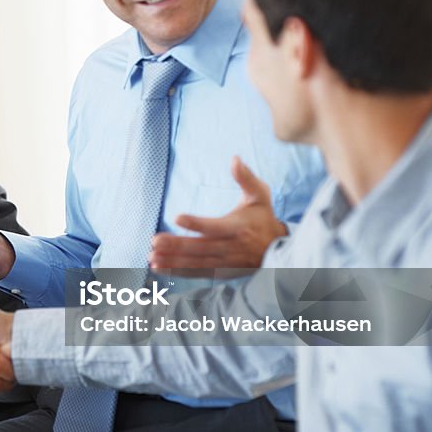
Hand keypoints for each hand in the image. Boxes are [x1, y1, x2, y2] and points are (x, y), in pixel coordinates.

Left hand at [148, 157, 286, 275]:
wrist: (279, 250)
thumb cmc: (263, 218)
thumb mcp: (260, 196)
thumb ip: (246, 179)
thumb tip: (234, 159)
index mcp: (237, 227)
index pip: (214, 226)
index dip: (196, 223)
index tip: (177, 217)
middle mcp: (229, 247)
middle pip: (200, 247)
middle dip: (176, 245)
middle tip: (155, 241)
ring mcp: (224, 262)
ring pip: (195, 262)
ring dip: (172, 261)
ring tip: (152, 257)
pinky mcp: (220, 271)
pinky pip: (196, 272)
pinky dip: (177, 272)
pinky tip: (159, 268)